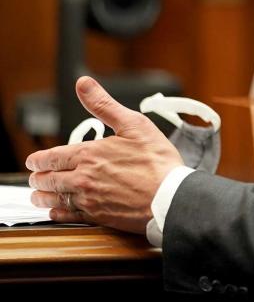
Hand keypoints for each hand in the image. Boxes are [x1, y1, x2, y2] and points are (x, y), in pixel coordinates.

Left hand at [25, 76, 183, 232]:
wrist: (170, 196)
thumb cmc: (157, 161)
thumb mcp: (134, 124)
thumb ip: (103, 104)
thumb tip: (84, 84)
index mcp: (89, 154)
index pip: (51, 157)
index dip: (38, 159)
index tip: (35, 160)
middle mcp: (82, 178)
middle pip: (47, 179)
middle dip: (38, 177)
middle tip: (36, 177)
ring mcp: (88, 199)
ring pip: (53, 199)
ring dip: (42, 196)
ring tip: (39, 194)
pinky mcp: (97, 217)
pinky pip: (66, 216)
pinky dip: (56, 213)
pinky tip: (55, 211)